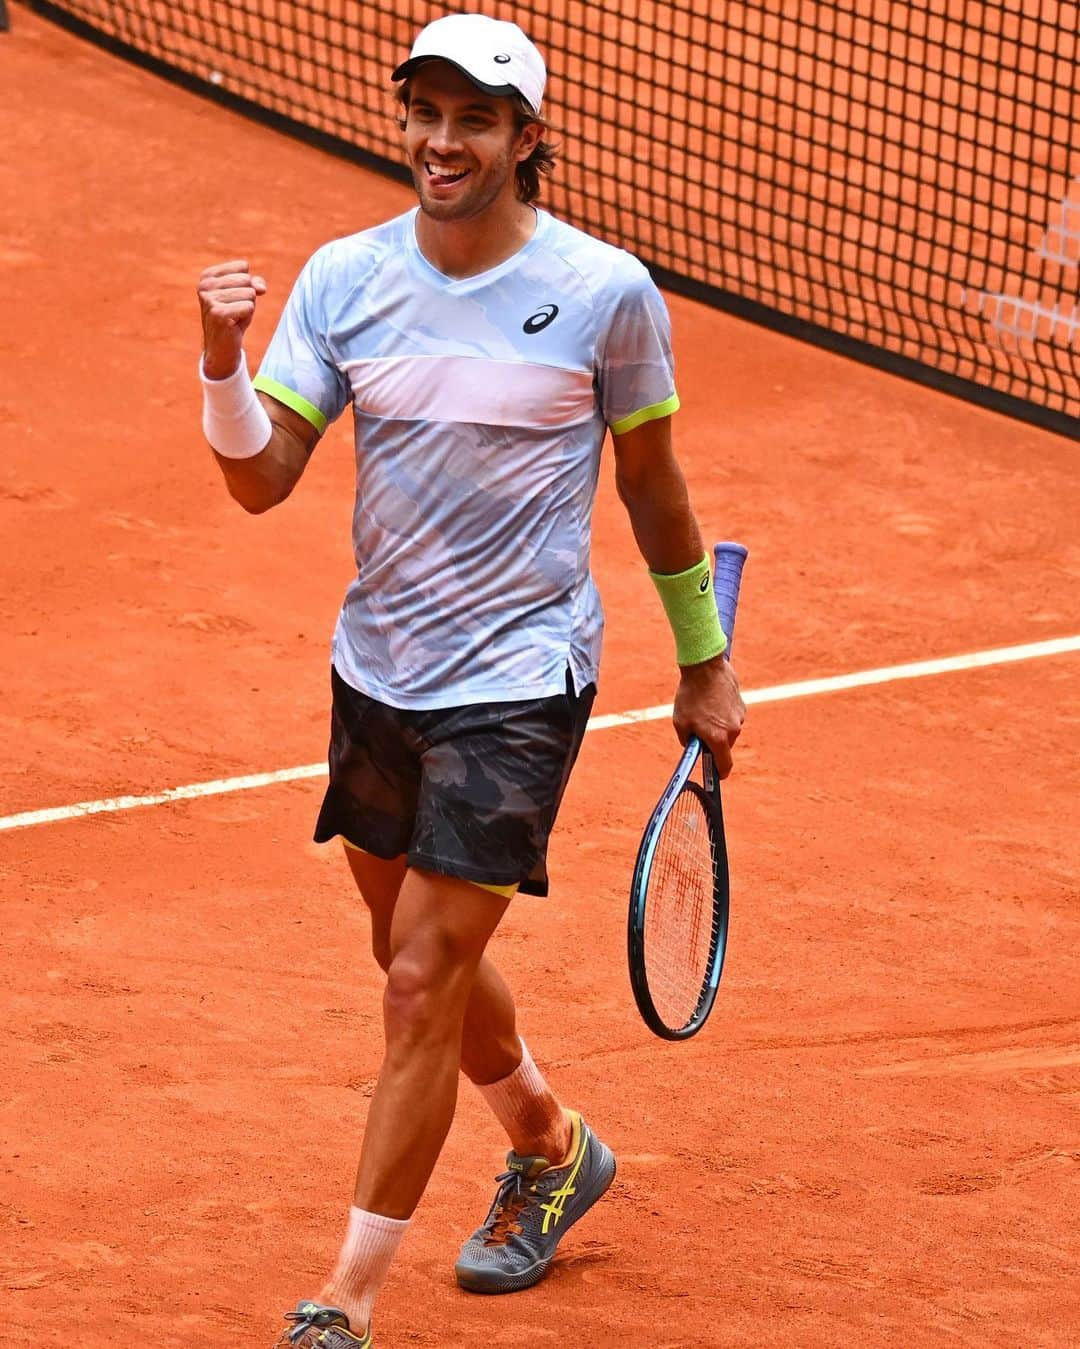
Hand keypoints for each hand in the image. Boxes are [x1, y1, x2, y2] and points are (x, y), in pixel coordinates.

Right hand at [197, 259, 266, 378]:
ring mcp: (210, 300)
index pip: (243, 267)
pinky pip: (249, 306)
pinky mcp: (218, 314)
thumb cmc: (234, 317)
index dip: (246, 284)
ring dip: (247, 308)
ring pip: (249, 293)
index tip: (234, 298)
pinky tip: (234, 324)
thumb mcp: (245, 295)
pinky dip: (247, 317)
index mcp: (208, 276)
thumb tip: (261, 288)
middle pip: (247, 279)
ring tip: (234, 317)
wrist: (222, 347)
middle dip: (248, 297)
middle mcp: (205, 285)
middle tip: (235, 310)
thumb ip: (255, 283)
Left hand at [672, 653, 745, 778]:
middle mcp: (733, 730)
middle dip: (713, 742)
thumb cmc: (690, 695)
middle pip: (725, 746)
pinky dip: (723, 713)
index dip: (720, 773)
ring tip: (703, 709)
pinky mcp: (742, 704)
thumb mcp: (680, 722)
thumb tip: (692, 747)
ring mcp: (739, 716)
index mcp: (718, 738)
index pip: (724, 764)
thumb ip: (687, 740)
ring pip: (728, 730)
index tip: (717, 775)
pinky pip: (731, 716)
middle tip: (699, 731)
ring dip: (718, 726)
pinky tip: (711, 700)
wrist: (705, 667)